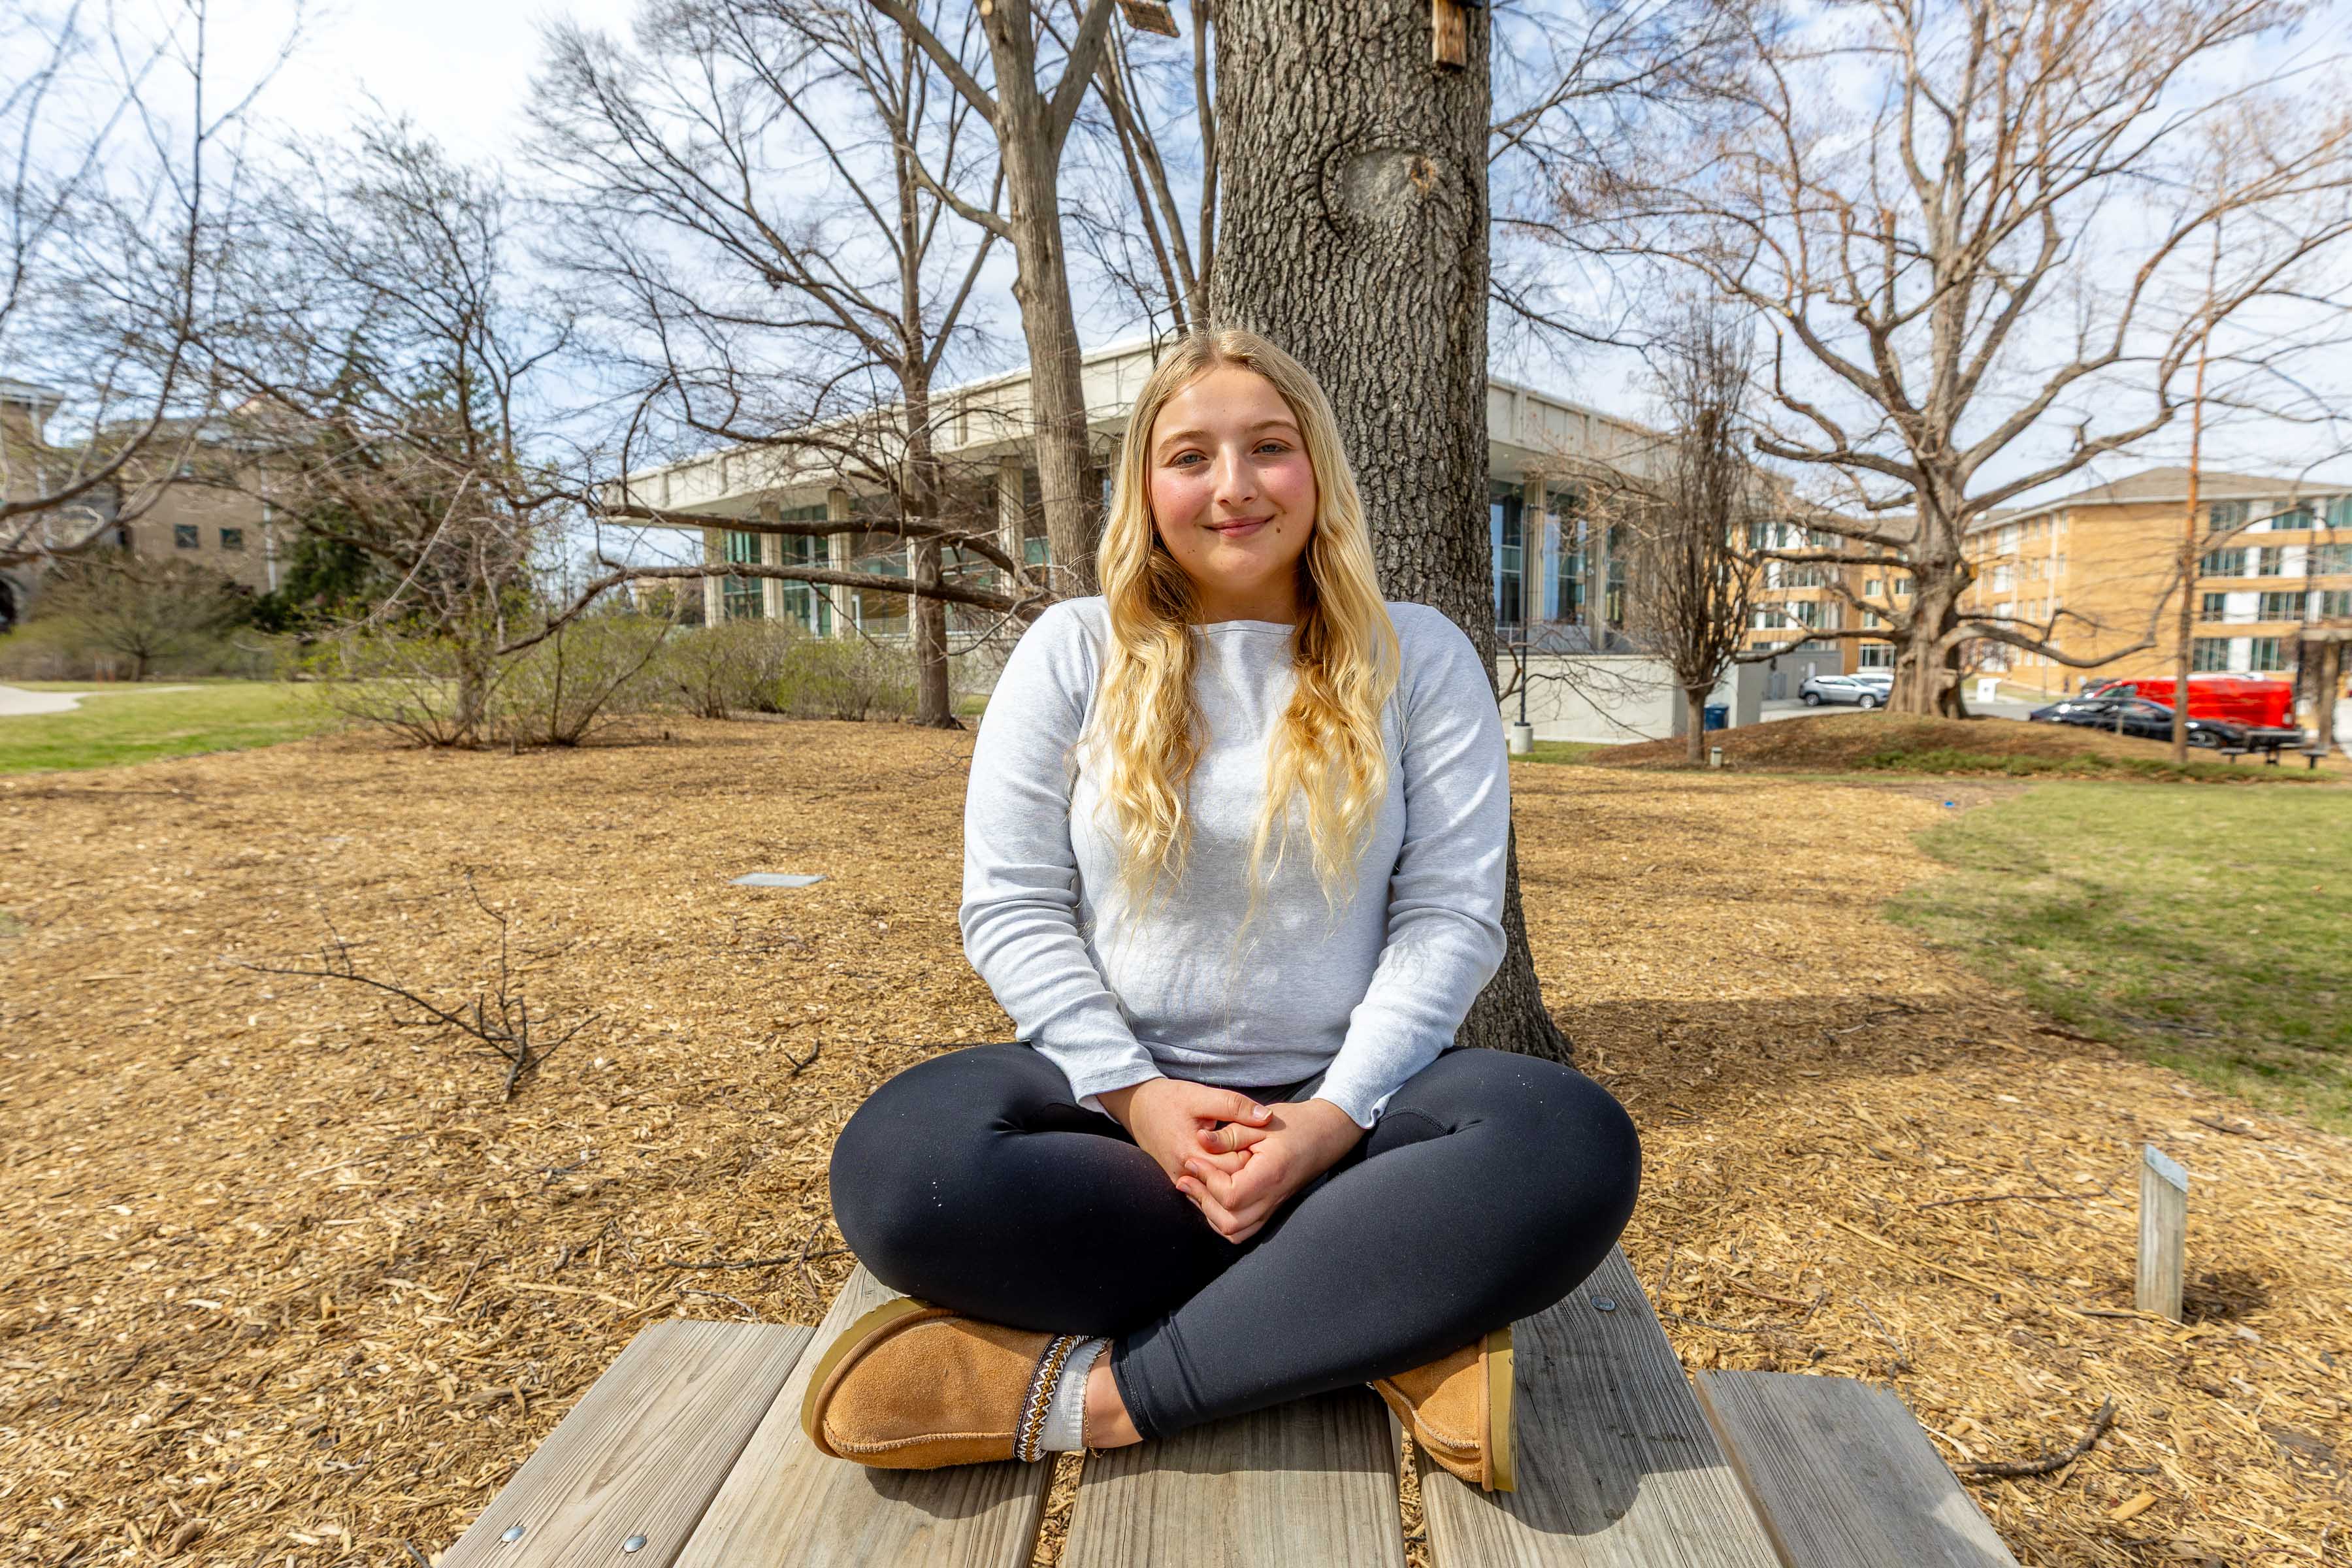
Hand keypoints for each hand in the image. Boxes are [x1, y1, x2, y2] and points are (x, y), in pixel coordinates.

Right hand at [1098, 1077, 1274, 1191]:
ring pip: (1220, 1187)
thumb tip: (1266, 1117)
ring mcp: (1180, 1180)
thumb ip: (1234, 1106)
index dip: (1252, 1151)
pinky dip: (1222, 1175)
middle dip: (1247, 1164)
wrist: (1137, 1107)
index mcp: (1190, 1154)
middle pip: (1230, 1181)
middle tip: (1257, 1143)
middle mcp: (1184, 1174)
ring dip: (1235, 1171)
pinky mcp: (1180, 1180)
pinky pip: (1208, 1187)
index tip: (1261, 1136)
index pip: (1235, 1167)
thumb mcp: (1201, 1095)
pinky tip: (1230, 1158)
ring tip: (1243, 1149)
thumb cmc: (1168, 1099)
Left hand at [1174, 1097, 1363, 1244]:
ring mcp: (1273, 1207)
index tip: (1193, 1160)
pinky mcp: (1271, 1209)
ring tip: (1195, 1188)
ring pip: (1235, 1231)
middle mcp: (1273, 1197)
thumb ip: (1229, 1134)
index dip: (1207, 1180)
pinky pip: (1244, 1230)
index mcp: (1270, 1174)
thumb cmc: (1292, 1124)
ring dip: (1210, 1214)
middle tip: (1186, 1178)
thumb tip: (1200, 1139)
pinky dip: (1223, 1220)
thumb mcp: (1259, 1122)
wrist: (1323, 1134)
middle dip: (1203, 1201)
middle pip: (1230, 1222)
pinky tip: (1211, 1198)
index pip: (1231, 1195)